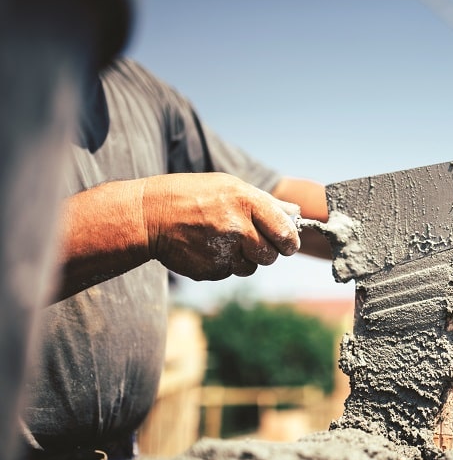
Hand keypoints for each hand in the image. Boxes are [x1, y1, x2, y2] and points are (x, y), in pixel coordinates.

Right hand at [142, 172, 300, 279]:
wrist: (148, 216)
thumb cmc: (193, 195)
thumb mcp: (229, 187)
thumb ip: (265, 202)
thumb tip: (296, 212)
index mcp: (246, 201)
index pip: (284, 231)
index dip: (289, 241)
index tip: (287, 243)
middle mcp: (237, 227)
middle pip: (271, 255)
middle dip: (266, 251)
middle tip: (252, 241)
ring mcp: (223, 251)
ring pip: (252, 267)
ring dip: (244, 258)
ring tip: (223, 240)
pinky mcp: (211, 270)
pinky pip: (230, 272)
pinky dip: (224, 264)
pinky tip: (207, 247)